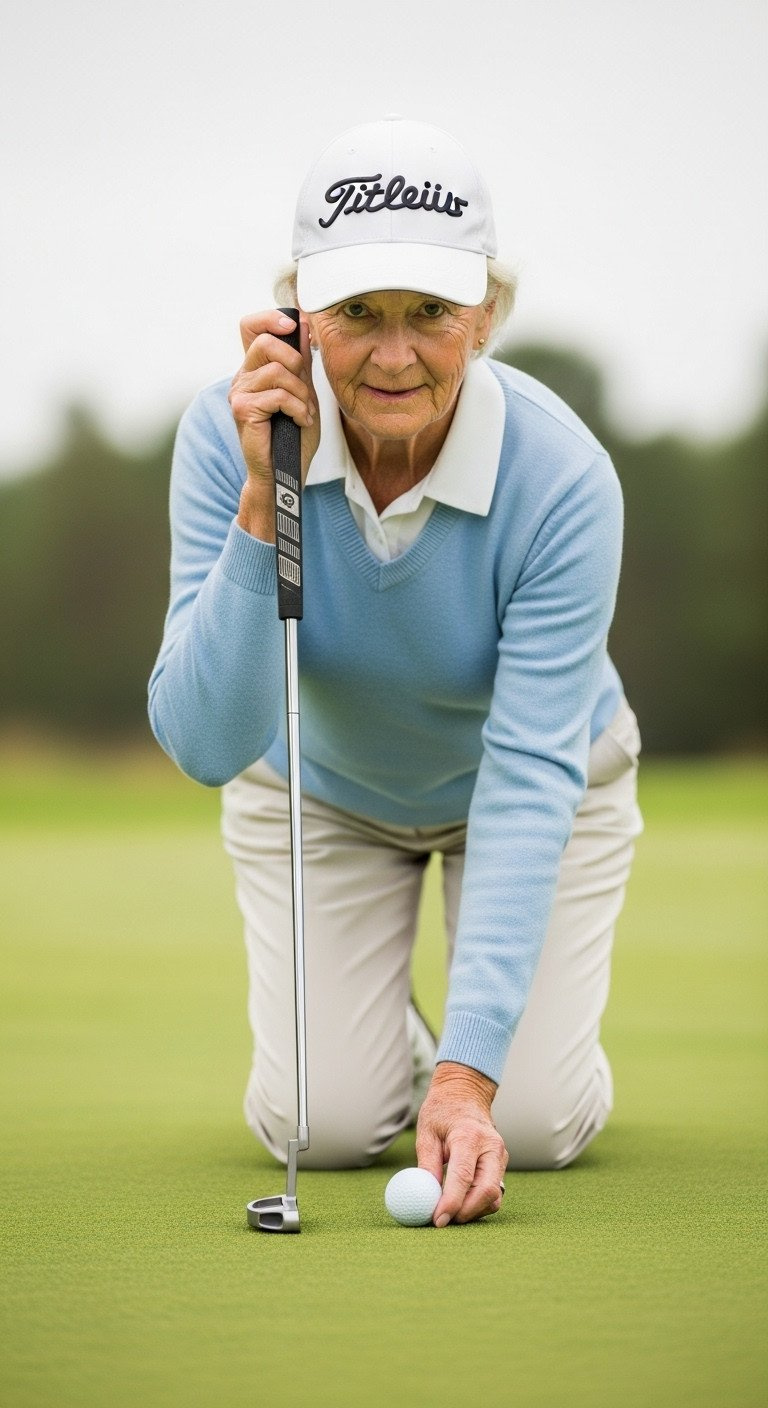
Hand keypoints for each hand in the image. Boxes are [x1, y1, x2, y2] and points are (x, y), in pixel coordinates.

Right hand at [228, 310, 319, 539]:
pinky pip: (278, 394)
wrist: (285, 473)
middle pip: (264, 342)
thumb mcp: (303, 392)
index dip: (270, 318)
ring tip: (305, 413)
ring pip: (278, 371)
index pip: (250, 326)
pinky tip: (301, 422)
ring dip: (301, 393)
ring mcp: (239, 393)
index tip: (294, 326)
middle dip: (295, 361)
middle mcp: (241, 378)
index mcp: (254, 370)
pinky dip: (298, 408)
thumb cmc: (293, 437)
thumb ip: (301, 361)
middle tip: (304, 387)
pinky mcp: (242, 409)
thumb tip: (304, 326)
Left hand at [416, 1062, 507, 1226]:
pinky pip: (494, 1192)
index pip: (463, 1177)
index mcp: (469, 1136)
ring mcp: (501, 1156)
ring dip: (473, 1211)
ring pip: (494, 1196)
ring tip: (449, 1210)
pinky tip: (461, 1202)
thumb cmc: (441, 1112)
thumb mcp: (426, 1133)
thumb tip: (424, 1197)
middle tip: (444, 1222)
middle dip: (466, 1212)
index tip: (437, 1220)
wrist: (465, 1095)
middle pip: (487, 1191)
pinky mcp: (502, 1164)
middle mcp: (492, 1147)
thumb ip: (427, 1165)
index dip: (451, 1202)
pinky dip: (478, 1204)